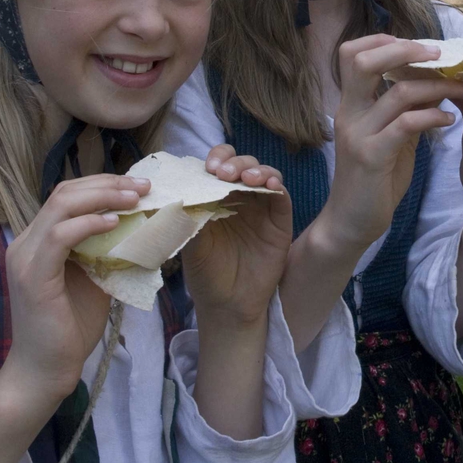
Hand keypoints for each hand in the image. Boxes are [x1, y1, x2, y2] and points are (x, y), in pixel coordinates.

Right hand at [1, 174, 148, 400]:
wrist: (47, 370)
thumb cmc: (71, 327)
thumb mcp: (96, 277)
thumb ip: (107, 249)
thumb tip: (142, 225)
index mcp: (38, 240)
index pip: (68, 195)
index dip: (104, 184)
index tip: (139, 186)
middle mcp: (26, 242)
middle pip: (65, 192)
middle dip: (109, 184)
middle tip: (143, 186)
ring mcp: (25, 257)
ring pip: (62, 205)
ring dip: (103, 197)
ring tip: (135, 198)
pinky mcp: (33, 276)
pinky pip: (60, 236)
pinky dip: (89, 224)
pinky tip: (114, 223)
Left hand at [182, 147, 291, 325]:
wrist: (227, 304)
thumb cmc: (205, 272)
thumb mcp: (190, 242)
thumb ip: (189, 215)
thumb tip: (181, 189)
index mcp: (216, 197)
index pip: (219, 165)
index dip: (217, 159)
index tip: (208, 168)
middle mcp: (240, 197)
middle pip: (243, 164)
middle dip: (234, 162)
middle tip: (223, 174)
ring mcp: (261, 207)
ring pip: (265, 174)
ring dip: (257, 170)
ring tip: (247, 178)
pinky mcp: (279, 220)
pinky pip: (282, 196)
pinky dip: (277, 184)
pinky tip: (270, 185)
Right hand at [323, 35, 462, 251]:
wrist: (350, 223)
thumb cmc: (372, 178)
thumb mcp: (389, 136)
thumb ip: (404, 108)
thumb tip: (433, 79)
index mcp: (350, 104)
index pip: (352, 53)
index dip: (383, 41)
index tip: (419, 47)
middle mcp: (349, 113)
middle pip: (362, 60)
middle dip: (404, 50)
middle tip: (439, 56)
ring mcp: (358, 134)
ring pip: (397, 92)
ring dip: (439, 86)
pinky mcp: (371, 157)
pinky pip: (406, 125)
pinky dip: (432, 117)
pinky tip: (450, 121)